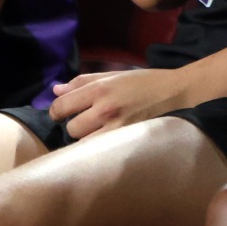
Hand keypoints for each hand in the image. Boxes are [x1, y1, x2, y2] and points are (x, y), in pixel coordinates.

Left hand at [48, 66, 184, 138]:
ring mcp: (117, 127)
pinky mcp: (126, 139)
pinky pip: (99, 150)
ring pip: (83, 142)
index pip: (61, 105)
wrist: (171, 91)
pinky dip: (96, 147)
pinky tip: (102, 139)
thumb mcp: (110, 75)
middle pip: (71, 128)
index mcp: (100, 88)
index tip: (60, 112)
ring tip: (94, 130)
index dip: (55, 110)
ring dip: (85, 137)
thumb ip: (81, 82)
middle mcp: (105, 108)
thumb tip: (55, 90)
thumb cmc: (140, 81)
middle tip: (82, 120)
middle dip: (72, 124)